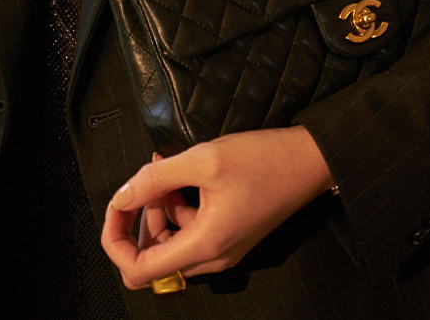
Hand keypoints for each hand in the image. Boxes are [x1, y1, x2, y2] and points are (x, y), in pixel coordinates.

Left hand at [101, 126, 336, 289]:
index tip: (117, 207)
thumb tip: (121, 195)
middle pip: (150, 261)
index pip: (136, 270)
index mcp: (204, 244)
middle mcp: (212, 257)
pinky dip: (181, 209)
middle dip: (140, 222)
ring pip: (170, 246)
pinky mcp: (232, 238)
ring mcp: (224, 250)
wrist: (314, 160)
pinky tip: (189, 178)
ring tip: (169, 172)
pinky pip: (191, 234)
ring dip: (161, 212)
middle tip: (150, 182)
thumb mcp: (205, 159)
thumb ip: (155, 178)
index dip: (115, 240)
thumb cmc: (266, 159)